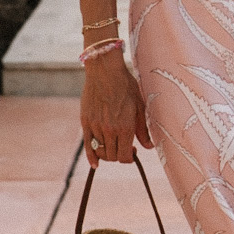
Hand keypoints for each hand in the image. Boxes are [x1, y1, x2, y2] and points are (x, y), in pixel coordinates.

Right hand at [81, 50, 151, 165]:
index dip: (129, 158)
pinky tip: (95, 163)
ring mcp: (95, 126)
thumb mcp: (140, 106)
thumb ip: (143, 129)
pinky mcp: (85, 122)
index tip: (132, 151)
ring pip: (100, 152)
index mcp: (125, 127)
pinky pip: (87, 146)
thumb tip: (149, 146)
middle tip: (124, 147)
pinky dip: (91, 157)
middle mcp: (109, 129)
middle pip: (112, 156)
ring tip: (113, 145)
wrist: (105, 70)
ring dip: (107, 153)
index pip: (125, 157)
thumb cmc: (125, 85)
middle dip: (119, 155)